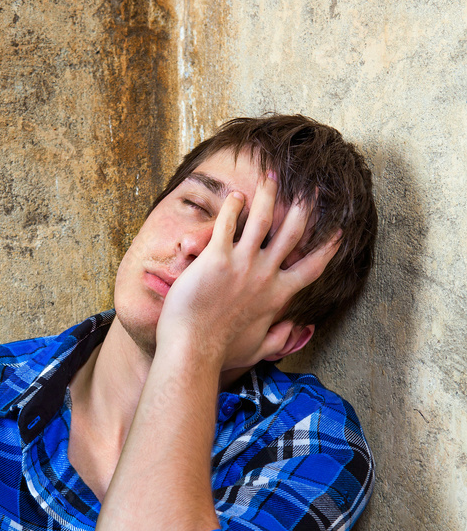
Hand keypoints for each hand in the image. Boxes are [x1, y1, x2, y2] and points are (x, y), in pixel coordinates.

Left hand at [155, 175, 340, 372]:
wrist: (193, 350)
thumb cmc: (221, 353)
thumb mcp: (258, 349)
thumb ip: (279, 338)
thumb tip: (296, 329)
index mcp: (278, 295)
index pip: (311, 268)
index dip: (327, 248)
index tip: (338, 231)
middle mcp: (265, 275)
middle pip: (292, 233)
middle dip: (304, 208)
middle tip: (312, 190)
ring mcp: (242, 264)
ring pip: (262, 219)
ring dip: (268, 196)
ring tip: (270, 177)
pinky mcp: (216, 258)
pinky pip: (227, 223)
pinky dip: (232, 206)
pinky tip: (235, 196)